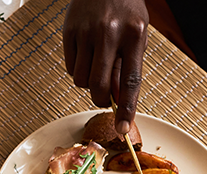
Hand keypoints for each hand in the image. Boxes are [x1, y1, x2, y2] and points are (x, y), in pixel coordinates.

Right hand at [62, 0, 148, 133]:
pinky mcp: (69, 32)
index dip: (126, 108)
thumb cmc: (125, 9)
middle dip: (100, 99)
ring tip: (95, 66)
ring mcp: (87, 33)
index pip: (131, 81)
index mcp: (134, 34)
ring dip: (87, 83)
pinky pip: (70, 68)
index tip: (122, 129)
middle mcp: (110, 33)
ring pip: (81, 80)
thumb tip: (117, 99)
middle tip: (102, 97)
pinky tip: (85, 55)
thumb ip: (128, 66)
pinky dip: (77, 70)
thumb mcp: (137, 34)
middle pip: (99, 85)